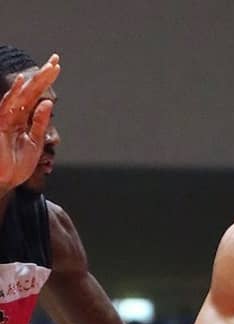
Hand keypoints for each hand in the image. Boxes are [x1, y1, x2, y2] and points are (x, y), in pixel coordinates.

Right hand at [0, 53, 60, 191]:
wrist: (6, 181)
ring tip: (49, 68)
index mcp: (23, 118)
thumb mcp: (35, 141)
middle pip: (30, 91)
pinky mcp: (0, 125)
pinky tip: (24, 82)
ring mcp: (5, 119)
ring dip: (35, 81)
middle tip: (56, 60)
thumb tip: (47, 102)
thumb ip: (40, 122)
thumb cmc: (17, 164)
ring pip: (21, 95)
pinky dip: (15, 94)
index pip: (35, 95)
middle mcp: (14, 115)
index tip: (56, 66)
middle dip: (43, 75)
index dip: (45, 81)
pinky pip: (7, 107)